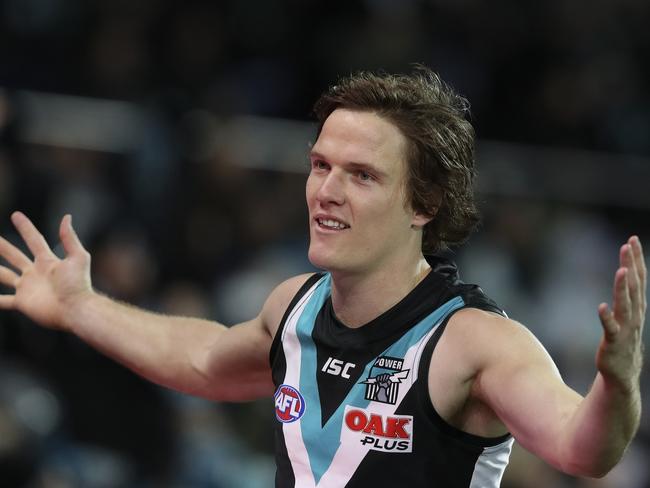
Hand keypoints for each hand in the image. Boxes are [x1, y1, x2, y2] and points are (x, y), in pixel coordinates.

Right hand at [0, 212, 92, 330]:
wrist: (75, 309)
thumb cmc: (78, 284)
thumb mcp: (78, 257)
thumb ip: (69, 238)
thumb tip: (66, 217)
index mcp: (48, 261)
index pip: (34, 240)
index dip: (25, 227)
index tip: (15, 215)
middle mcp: (35, 273)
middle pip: (14, 256)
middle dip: (2, 247)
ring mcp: (28, 287)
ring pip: (4, 276)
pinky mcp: (22, 302)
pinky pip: (3, 301)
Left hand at [597, 236, 645, 390]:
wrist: (622, 376)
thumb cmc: (622, 344)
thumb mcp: (628, 317)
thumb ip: (628, 297)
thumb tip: (627, 272)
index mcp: (637, 309)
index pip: (639, 279)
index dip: (636, 259)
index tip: (633, 239)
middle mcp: (634, 317)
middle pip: (634, 287)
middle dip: (632, 265)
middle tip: (629, 244)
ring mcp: (625, 330)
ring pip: (625, 305)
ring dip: (623, 288)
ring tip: (621, 270)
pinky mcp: (612, 344)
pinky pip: (610, 329)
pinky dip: (607, 318)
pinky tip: (601, 307)